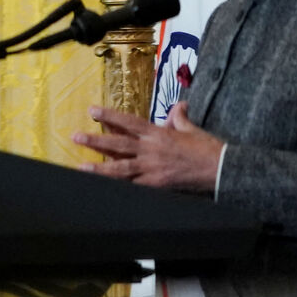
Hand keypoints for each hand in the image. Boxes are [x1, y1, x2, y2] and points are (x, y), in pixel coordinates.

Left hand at [71, 102, 223, 191]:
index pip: (128, 122)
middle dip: (96, 141)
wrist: (220, 168)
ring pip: (120, 168)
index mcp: (158, 133)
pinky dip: (118, 189)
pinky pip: (132, 187)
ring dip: (99, 168)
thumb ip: (180, 118)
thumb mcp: (191, 129)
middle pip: (118, 144)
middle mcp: (151, 150)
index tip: (92, 111)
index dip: (109, 116)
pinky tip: (103, 190)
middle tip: (76, 137)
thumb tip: (179, 106)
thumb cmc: (207, 148)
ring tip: (81, 167)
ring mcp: (152, 168)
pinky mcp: (156, 185)